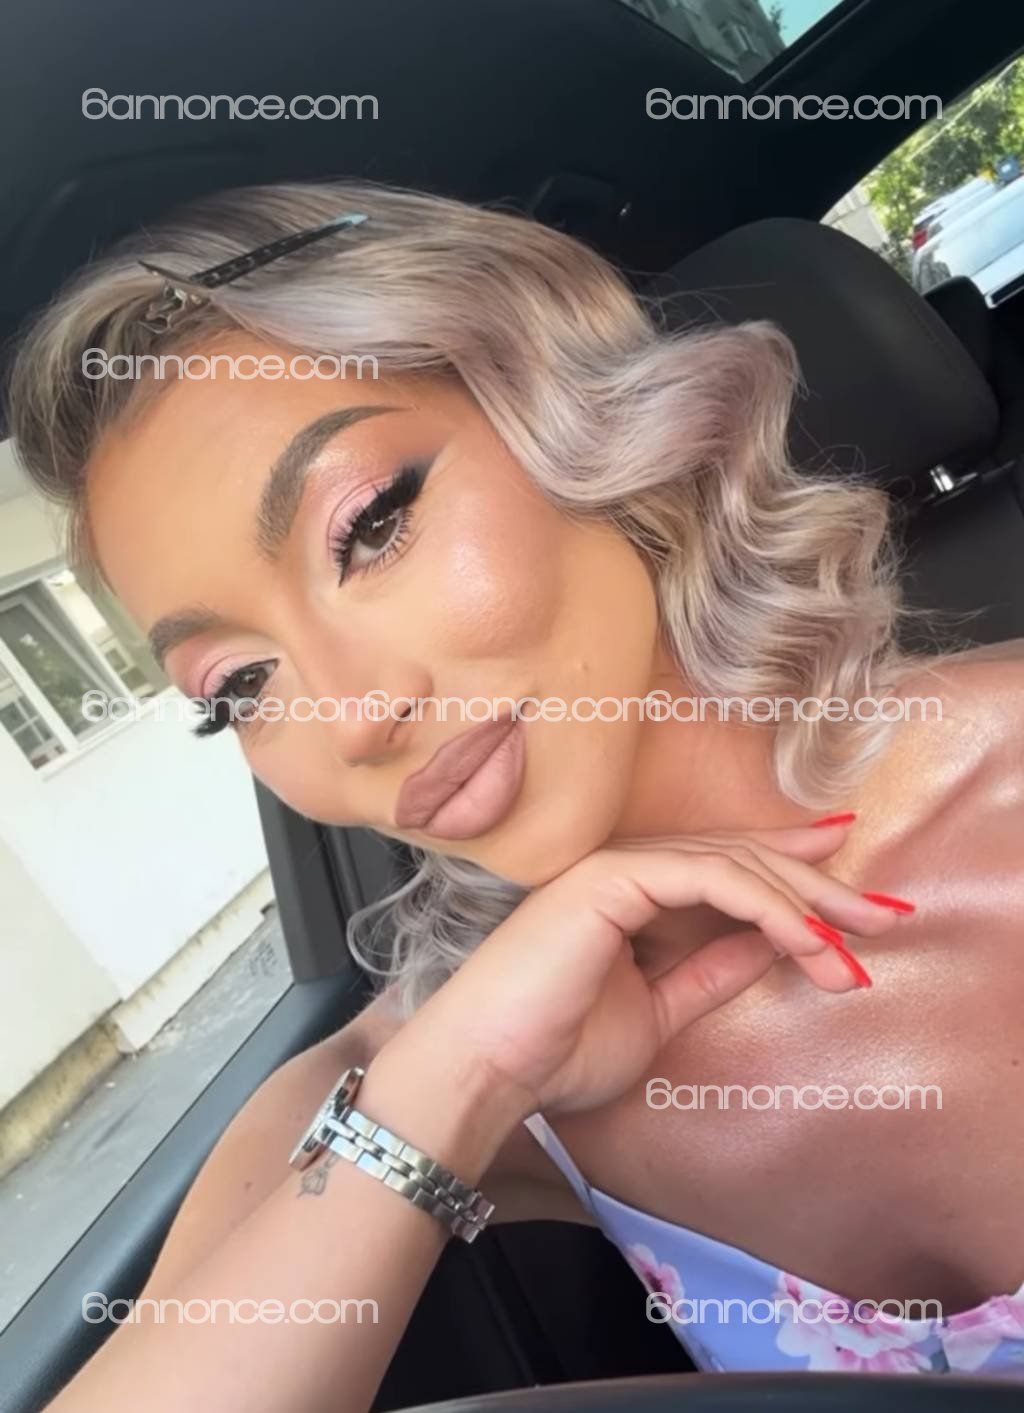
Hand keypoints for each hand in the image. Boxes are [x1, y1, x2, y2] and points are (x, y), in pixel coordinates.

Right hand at [399, 819, 900, 1119]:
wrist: (490, 1069)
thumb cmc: (557, 1050)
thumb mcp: (659, 1012)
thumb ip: (710, 973)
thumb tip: (770, 949)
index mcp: (633, 896)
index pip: (728, 870)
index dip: (794, 875)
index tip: (854, 898)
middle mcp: (628, 870)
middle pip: (744, 860)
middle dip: (820, 889)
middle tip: (883, 918)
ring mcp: (619, 867)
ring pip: (735, 863)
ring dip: (805, 904)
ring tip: (853, 947)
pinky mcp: (615, 876)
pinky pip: (712, 879)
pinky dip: (767, 908)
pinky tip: (807, 942)